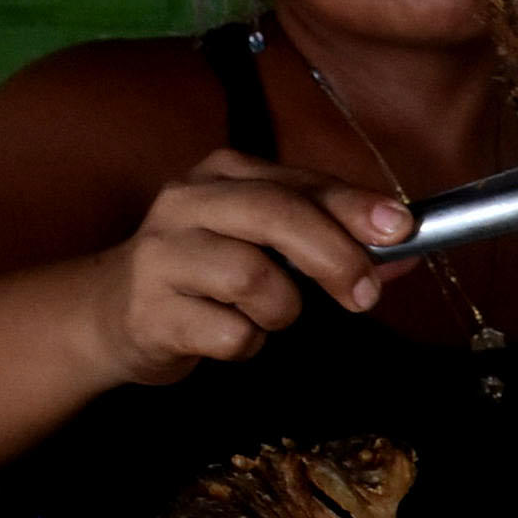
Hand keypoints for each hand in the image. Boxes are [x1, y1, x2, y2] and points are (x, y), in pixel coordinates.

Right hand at [91, 149, 416, 383]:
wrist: (110, 314)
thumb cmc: (206, 273)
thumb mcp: (265, 242)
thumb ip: (331, 237)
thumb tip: (406, 246)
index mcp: (223, 173)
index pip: (300, 183)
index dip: (354, 207)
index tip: (401, 230)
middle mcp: (186, 202)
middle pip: (275, 216)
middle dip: (333, 256)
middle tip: (363, 295)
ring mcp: (160, 255)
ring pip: (251, 277)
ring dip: (280, 310)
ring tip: (268, 316)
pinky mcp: (148, 311)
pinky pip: (227, 333)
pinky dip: (245, 344)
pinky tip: (229, 337)